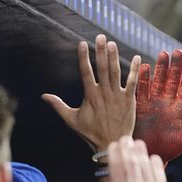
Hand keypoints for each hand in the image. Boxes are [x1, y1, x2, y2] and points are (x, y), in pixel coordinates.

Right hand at [43, 35, 139, 152]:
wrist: (112, 144)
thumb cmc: (91, 134)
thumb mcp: (72, 120)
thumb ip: (58, 106)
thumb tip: (43, 96)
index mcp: (90, 96)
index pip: (85, 72)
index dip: (84, 57)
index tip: (82, 44)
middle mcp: (104, 93)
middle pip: (102, 68)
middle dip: (101, 52)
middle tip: (100, 37)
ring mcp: (117, 97)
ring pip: (116, 73)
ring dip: (114, 57)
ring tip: (112, 44)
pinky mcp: (129, 101)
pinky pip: (133, 83)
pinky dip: (135, 71)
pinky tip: (138, 58)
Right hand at [65, 136, 174, 181]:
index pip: (117, 165)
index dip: (115, 152)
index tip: (114, 144)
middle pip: (133, 162)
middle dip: (129, 148)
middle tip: (127, 138)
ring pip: (147, 166)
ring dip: (142, 153)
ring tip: (139, 143)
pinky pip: (160, 176)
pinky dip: (157, 166)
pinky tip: (155, 159)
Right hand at [134, 50, 181, 162]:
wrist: (149, 155)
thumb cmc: (170, 150)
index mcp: (180, 110)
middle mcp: (167, 103)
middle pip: (173, 81)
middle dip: (175, 67)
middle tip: (177, 51)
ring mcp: (153, 103)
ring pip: (158, 81)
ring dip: (160, 68)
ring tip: (163, 54)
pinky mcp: (139, 106)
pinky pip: (141, 89)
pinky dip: (142, 79)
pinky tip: (144, 66)